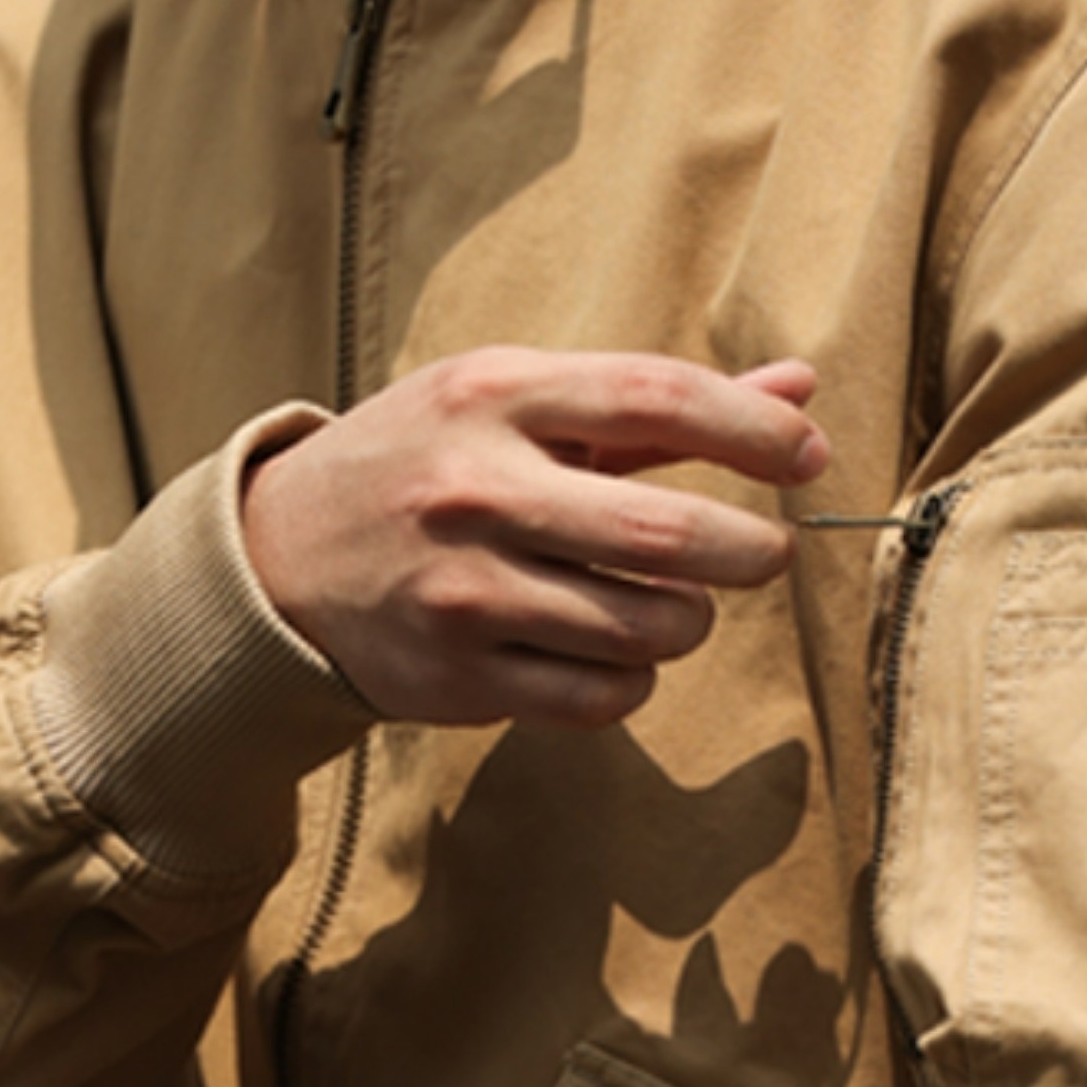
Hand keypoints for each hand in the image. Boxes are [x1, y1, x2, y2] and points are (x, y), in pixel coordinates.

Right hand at [241, 348, 828, 727]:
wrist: (279, 559)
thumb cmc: (426, 464)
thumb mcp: (516, 405)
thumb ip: (653, 408)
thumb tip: (799, 389)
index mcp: (492, 396)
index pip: (654, 398)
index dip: (752, 430)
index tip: (807, 456)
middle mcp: (473, 491)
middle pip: (666, 533)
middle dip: (748, 550)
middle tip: (761, 552)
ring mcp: (462, 592)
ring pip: (647, 628)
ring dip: (686, 620)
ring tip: (666, 600)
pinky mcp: (456, 678)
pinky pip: (604, 697)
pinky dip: (634, 679)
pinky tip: (610, 649)